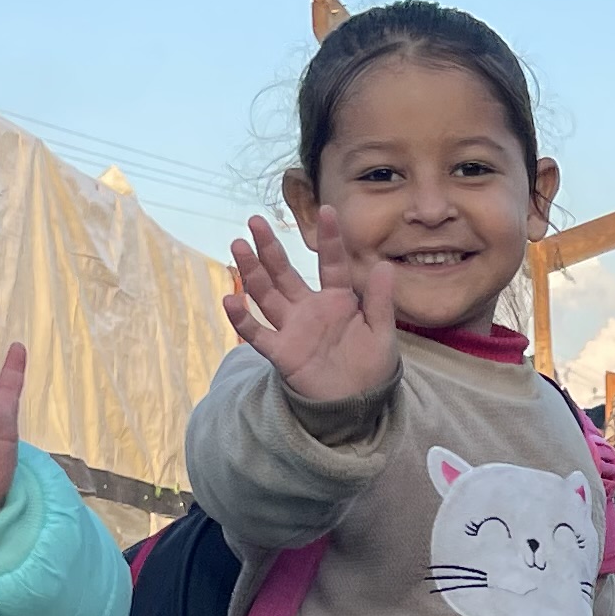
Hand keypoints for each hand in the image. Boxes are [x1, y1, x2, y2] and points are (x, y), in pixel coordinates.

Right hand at [221, 215, 403, 408]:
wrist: (357, 405)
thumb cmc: (371, 368)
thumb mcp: (381, 332)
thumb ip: (379, 300)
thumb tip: (384, 264)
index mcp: (337, 300)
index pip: (331, 263)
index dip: (330, 239)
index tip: (328, 210)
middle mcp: (310, 309)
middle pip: (285, 272)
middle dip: (270, 248)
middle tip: (255, 220)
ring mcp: (292, 328)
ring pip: (267, 294)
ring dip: (252, 271)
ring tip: (238, 246)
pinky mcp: (282, 352)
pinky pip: (257, 333)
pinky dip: (242, 319)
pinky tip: (230, 299)